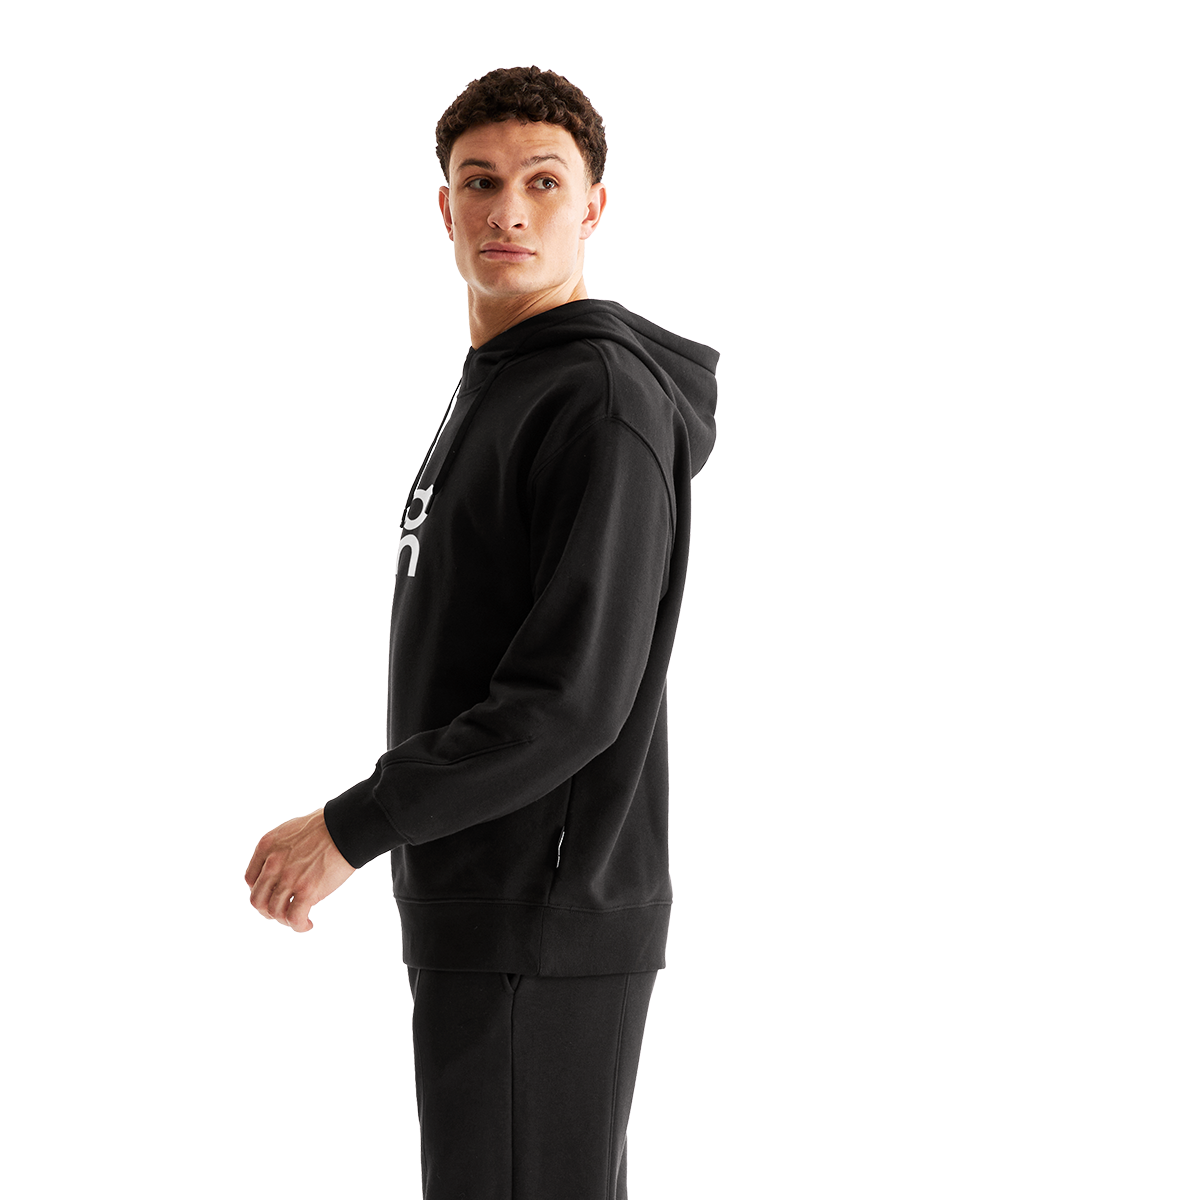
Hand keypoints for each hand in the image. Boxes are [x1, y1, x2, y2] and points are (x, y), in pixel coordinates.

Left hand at [245, 807, 355, 931]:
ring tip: (297, 919)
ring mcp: (289, 878)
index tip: (271, 895)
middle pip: (258, 899)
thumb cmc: (325, 826)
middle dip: (268, 910)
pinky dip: (299, 926)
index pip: (250, 879)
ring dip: (284, 920)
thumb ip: (278, 849)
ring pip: (274, 912)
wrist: (345, 827)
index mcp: (267, 847)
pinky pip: (294, 918)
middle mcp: (273, 864)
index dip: (260, 891)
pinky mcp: (307, 891)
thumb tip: (280, 868)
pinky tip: (307, 924)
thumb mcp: (289, 831)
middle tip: (281, 911)